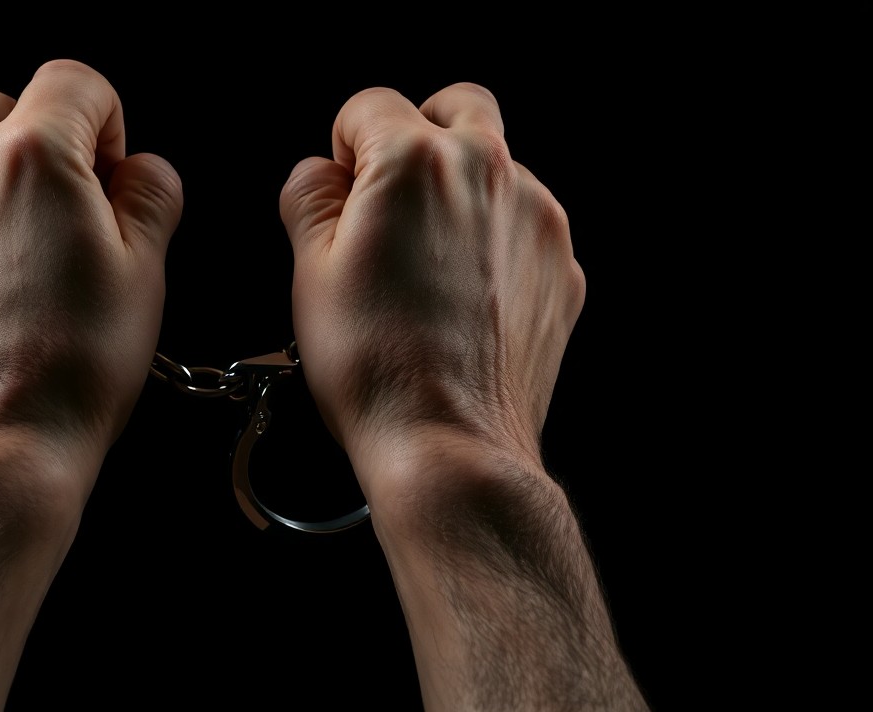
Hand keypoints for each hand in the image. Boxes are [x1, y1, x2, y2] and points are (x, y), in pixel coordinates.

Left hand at [0, 60, 182, 490]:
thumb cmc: (74, 365)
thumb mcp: (145, 272)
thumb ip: (151, 195)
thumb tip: (143, 171)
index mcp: (33, 155)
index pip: (74, 80)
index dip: (108, 123)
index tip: (111, 175)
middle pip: (0, 107)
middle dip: (40, 141)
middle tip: (69, 210)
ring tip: (26, 261)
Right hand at [281, 85, 676, 711]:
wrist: (450, 445)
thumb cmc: (373, 365)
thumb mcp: (308, 273)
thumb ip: (308, 198)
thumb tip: (319, 174)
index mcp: (415, 161)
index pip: (369, 105)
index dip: (342, 148)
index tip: (339, 194)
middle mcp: (489, 171)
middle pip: (458, 106)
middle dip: (418, 134)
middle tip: (390, 197)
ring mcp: (537, 219)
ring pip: (499, 168)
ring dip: (460, 191)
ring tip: (424, 265)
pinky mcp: (564, 268)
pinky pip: (524, 228)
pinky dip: (493, 243)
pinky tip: (461, 300)